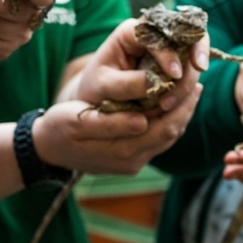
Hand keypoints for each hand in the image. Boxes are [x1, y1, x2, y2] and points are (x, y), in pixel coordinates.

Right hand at [33, 86, 203, 175]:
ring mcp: (133, 162)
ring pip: (168, 137)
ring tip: (189, 88)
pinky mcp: (131, 159)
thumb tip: (142, 121)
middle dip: (186, 106)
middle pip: (172, 132)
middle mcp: (133, 161)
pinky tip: (171, 102)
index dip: (181, 104)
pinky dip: (168, 120)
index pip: (165, 128)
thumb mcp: (76, 121)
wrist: (46, 148)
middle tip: (195, 80)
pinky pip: (158, 139)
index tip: (189, 79)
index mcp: (121, 151)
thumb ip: (109, 124)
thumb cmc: (58, 128)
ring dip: (180, 112)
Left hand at [71, 18, 207, 113]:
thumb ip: (128, 83)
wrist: (97, 98)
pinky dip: (193, 81)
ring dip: (190, 78)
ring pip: (192, 52)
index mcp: (130, 32)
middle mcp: (152, 34)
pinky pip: (192, 66)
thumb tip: (158, 83)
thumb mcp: (104, 86)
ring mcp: (165, 48)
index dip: (169, 51)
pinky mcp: (174, 64)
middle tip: (178, 92)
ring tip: (169, 105)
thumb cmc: (96, 88)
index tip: (173, 75)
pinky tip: (191, 94)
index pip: (157, 31)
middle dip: (187, 66)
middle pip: (184, 37)